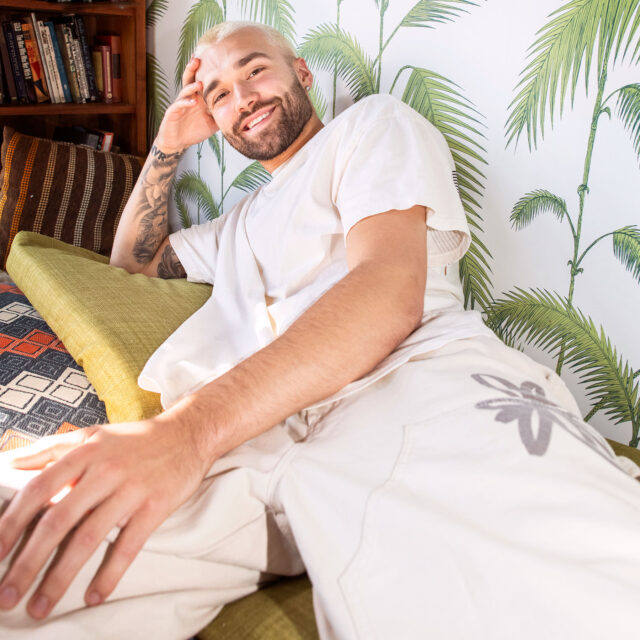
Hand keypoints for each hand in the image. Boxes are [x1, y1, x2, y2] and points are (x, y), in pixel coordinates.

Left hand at [0, 418, 209, 618]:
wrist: (188, 434)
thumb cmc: (136, 439)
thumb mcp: (93, 435)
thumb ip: (51, 449)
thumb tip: (8, 463)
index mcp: (85, 453)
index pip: (38, 489)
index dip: (11, 523)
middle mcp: (105, 471)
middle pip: (58, 521)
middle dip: (27, 563)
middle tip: (6, 595)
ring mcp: (131, 490)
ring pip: (88, 539)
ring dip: (60, 578)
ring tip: (39, 607)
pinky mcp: (155, 507)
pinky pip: (128, 547)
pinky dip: (109, 575)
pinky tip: (93, 596)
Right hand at [155, 56, 218, 153]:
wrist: (178, 141)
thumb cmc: (194, 130)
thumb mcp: (212, 123)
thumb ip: (223, 115)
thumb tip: (240, 113)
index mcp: (198, 98)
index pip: (202, 81)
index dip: (205, 71)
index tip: (214, 59)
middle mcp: (189, 97)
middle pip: (190, 79)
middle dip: (192, 68)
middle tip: (198, 59)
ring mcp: (180, 103)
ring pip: (185, 91)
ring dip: (193, 86)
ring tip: (200, 83)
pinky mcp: (173, 112)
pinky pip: (179, 105)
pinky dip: (186, 103)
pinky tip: (193, 102)